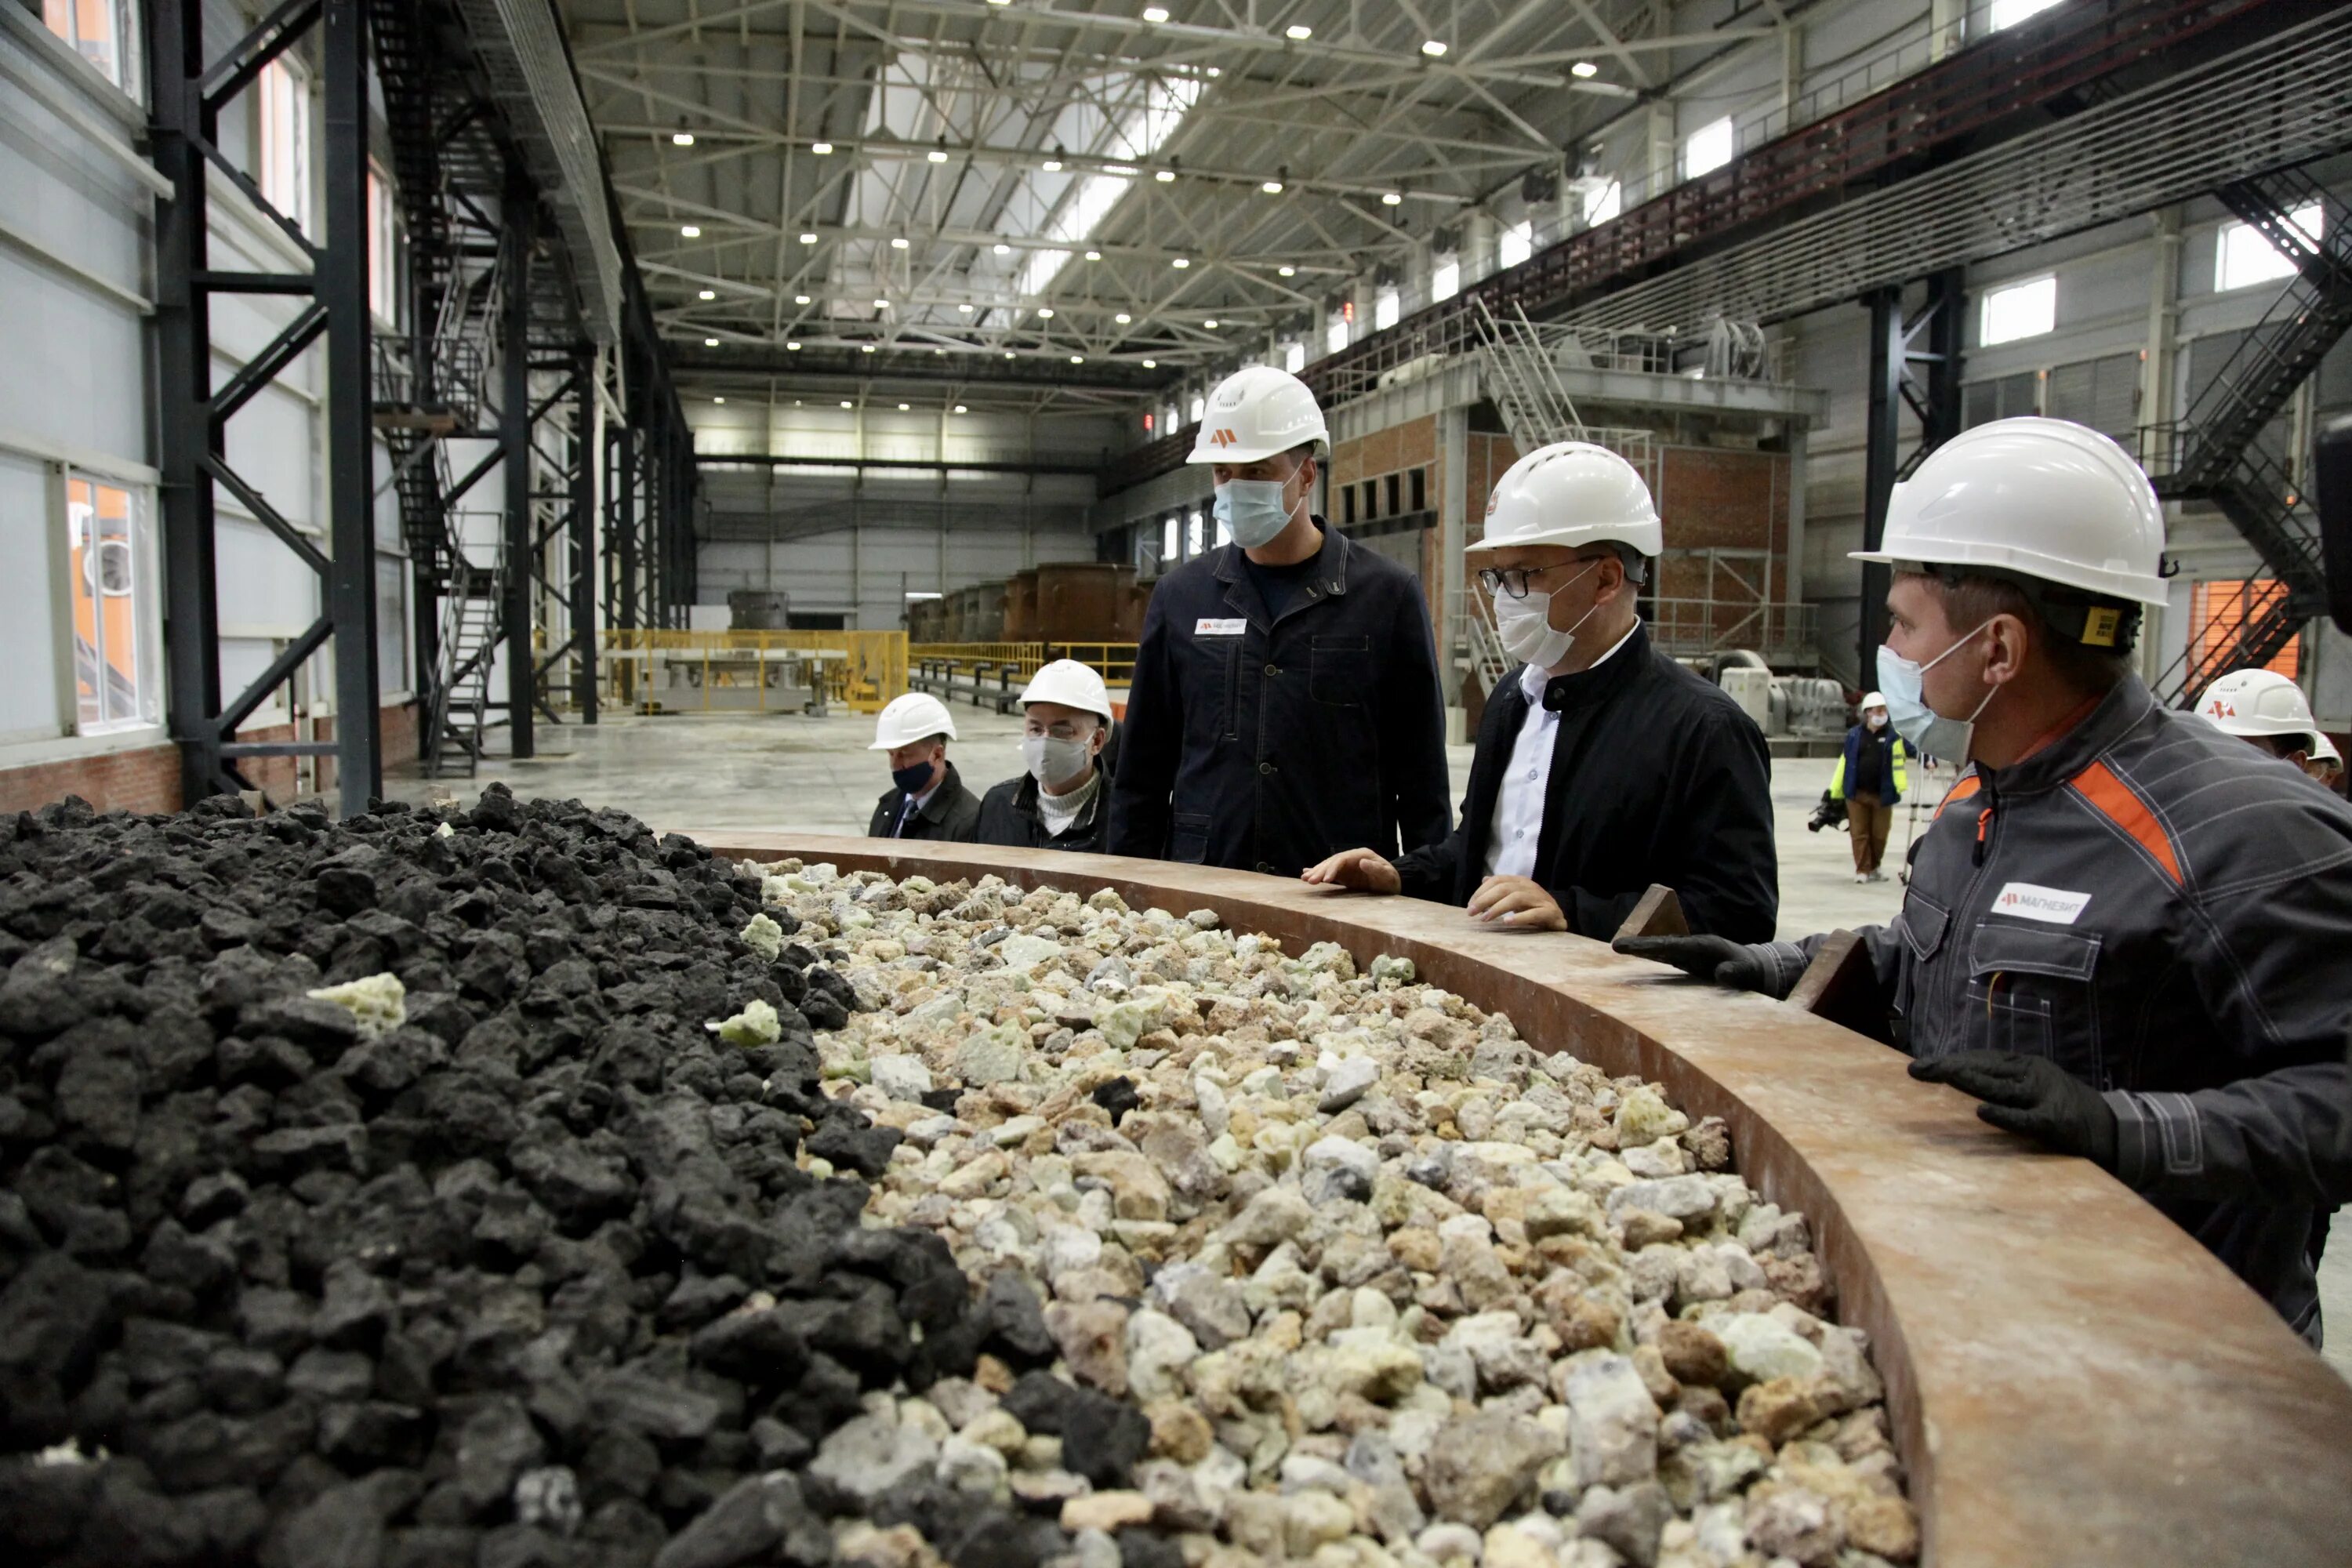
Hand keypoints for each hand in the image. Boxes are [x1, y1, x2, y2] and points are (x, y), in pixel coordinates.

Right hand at [1301, 848, 1399, 894]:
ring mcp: (1347, 865)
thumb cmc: (1391, 881)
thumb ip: (1376, 869)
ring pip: (1328, 866)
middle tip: (1309, 881)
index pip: (1342, 859)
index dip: (1332, 868)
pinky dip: (1318, 873)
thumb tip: (1362, 861)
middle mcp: (1352, 857)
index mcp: (1361, 854)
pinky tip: (1306, 873)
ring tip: (1304, 879)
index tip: (1325, 879)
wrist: (1392, 885)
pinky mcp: (1345, 874)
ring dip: (1316, 872)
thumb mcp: (1387, 876)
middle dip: (1320, 871)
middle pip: (1332, 862)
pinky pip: (1329, 872)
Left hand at [1467, 876, 1567, 931]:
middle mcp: (1530, 887)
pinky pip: (1534, 914)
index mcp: (1521, 882)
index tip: (1470, 905)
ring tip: (1484, 919)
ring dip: (1497, 908)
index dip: (1481, 891)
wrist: (1559, 918)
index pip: (1498, 880)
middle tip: (1471, 913)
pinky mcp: (1550, 913)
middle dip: (1485, 899)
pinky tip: (1507, 922)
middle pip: (1504, 888)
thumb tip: (1484, 879)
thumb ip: (1501, 888)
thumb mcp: (1516, 897)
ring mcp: (1541, 899)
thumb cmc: (1533, 908)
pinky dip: (1520, 917)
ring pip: (1516, 898)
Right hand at [1611, 934, 1777, 992]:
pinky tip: (1639, 957)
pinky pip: (1667, 957)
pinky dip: (1652, 955)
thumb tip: (1722, 974)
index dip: (1653, 945)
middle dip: (1640, 945)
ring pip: (1662, 949)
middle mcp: (1694, 946)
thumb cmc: (1751, 970)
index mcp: (1704, 946)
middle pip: (1662, 944)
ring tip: (1620, 948)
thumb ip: (1735, 973)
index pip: (1674, 945)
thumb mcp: (1747, 972)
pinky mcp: (1689, 961)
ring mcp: (1690, 953)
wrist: (1756, 968)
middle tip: (1616, 945)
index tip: (1634, 946)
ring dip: (1643, 949)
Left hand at [1907, 1051, 2117, 1167]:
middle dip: (1949, 1067)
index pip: (1982, 1060)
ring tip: (1940, 1074)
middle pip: (1985, 1068)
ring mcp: (2046, 1097)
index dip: (1951, 1060)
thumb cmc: (2067, 1112)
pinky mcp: (2056, 1123)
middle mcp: (2034, 1076)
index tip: (1921, 1066)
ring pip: (2000, 1087)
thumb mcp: (2035, 1091)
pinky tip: (1981, 1112)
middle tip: (1917, 1069)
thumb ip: (2004, 1086)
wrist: (2115, 1131)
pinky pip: (2025, 1119)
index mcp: (2027, 1066)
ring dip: (1968, 1080)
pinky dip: (2004, 1115)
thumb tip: (1962, 1083)